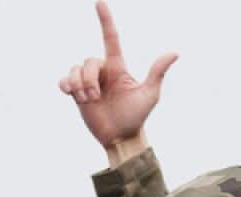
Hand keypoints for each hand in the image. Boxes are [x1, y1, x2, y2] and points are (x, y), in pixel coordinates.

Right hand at [58, 1, 177, 160]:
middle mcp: (102, 71)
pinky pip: (65, 80)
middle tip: (96, 97)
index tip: (99, 2)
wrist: (121, 138)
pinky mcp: (77, 93)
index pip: (110, 38)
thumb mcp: (150, 94)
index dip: (105, 20)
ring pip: (75, 69)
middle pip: (88, 60)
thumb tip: (175, 52)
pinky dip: (66, 85)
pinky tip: (71, 94)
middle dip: (89, 79)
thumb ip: (157, 72)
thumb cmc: (137, 117)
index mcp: (118, 68)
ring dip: (80, 85)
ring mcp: (88, 82)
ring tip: (89, 101)